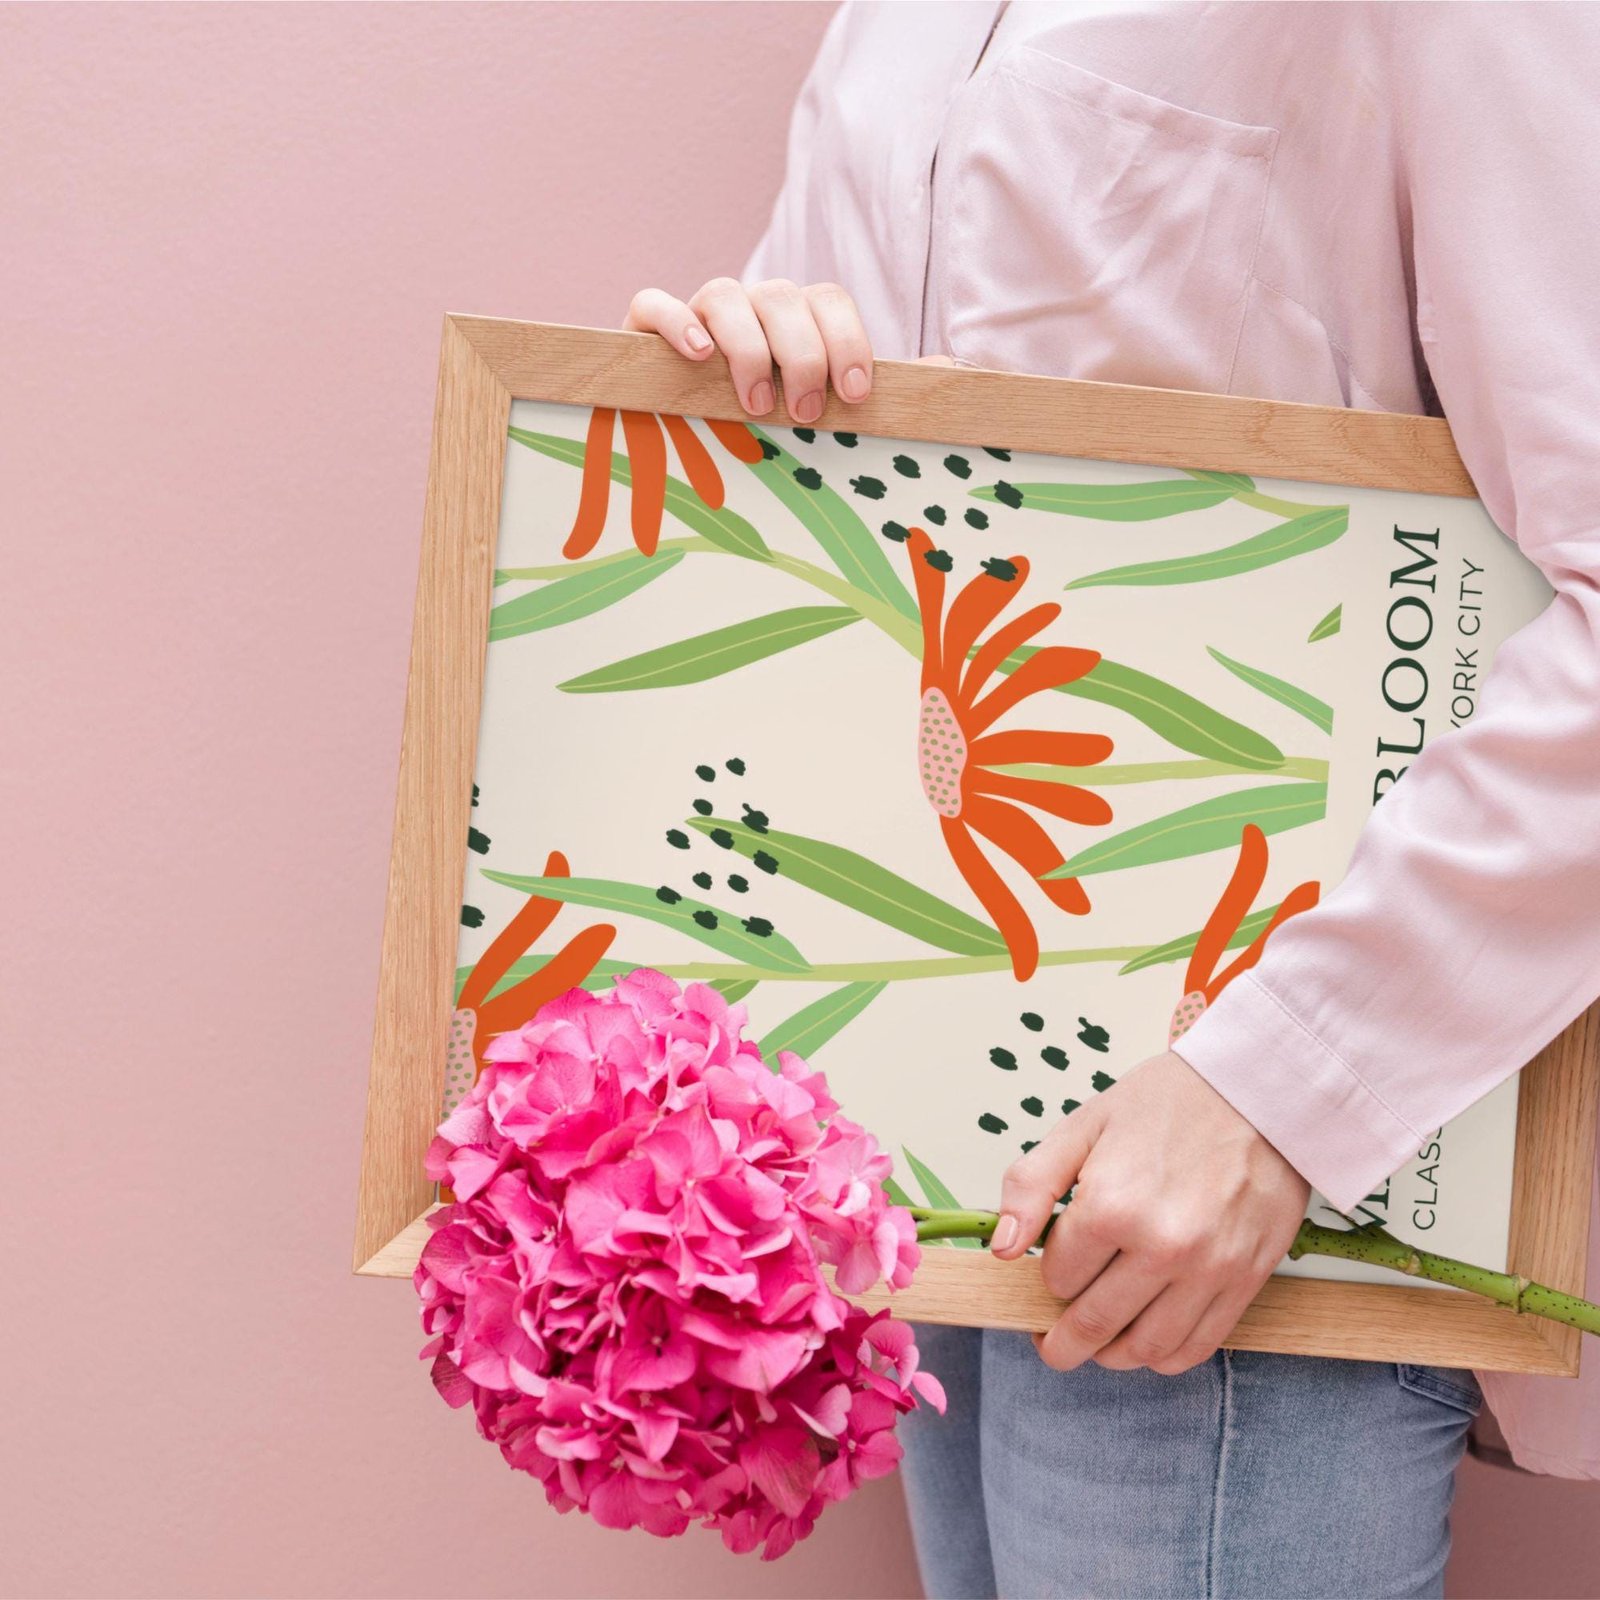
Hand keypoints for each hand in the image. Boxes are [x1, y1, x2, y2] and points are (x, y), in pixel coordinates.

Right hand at [623, 278, 873, 423]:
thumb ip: (892, 394)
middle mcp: (753, 306)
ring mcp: (700, 313)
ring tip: (756, 404)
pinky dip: (676, 323)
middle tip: (805, 413)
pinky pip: (654, 304)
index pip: (830, 300)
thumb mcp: (830, 414)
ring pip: (726, 295)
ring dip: (748, 347)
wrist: (684, 442)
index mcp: (800, 318)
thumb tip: (954, 373)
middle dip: (801, 355)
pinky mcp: (645, 330)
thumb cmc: (773, 428)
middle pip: (783, 297)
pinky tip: (699, 357)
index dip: (848, 342)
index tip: (856, 396)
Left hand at [992, 1051, 1309, 1374]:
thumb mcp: (1084, 1125)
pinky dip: (1163, 1357)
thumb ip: (1033, 1184)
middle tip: (1052, 1343)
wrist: (1257, 1091)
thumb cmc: (1167, 1102)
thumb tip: (1003, 1249)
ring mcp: (1207, 1270)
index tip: (1057, 1265)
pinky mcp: (1245, 1281)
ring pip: (1144, 1348)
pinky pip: (1196, 1348)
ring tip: (1097, 1344)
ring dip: (1111, 1355)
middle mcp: (1160, 1247)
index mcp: (1111, 1205)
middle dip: (1063, 1341)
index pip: (1058, 1277)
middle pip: (1093, 1324)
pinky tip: (1147, 1341)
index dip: (1050, 1274)